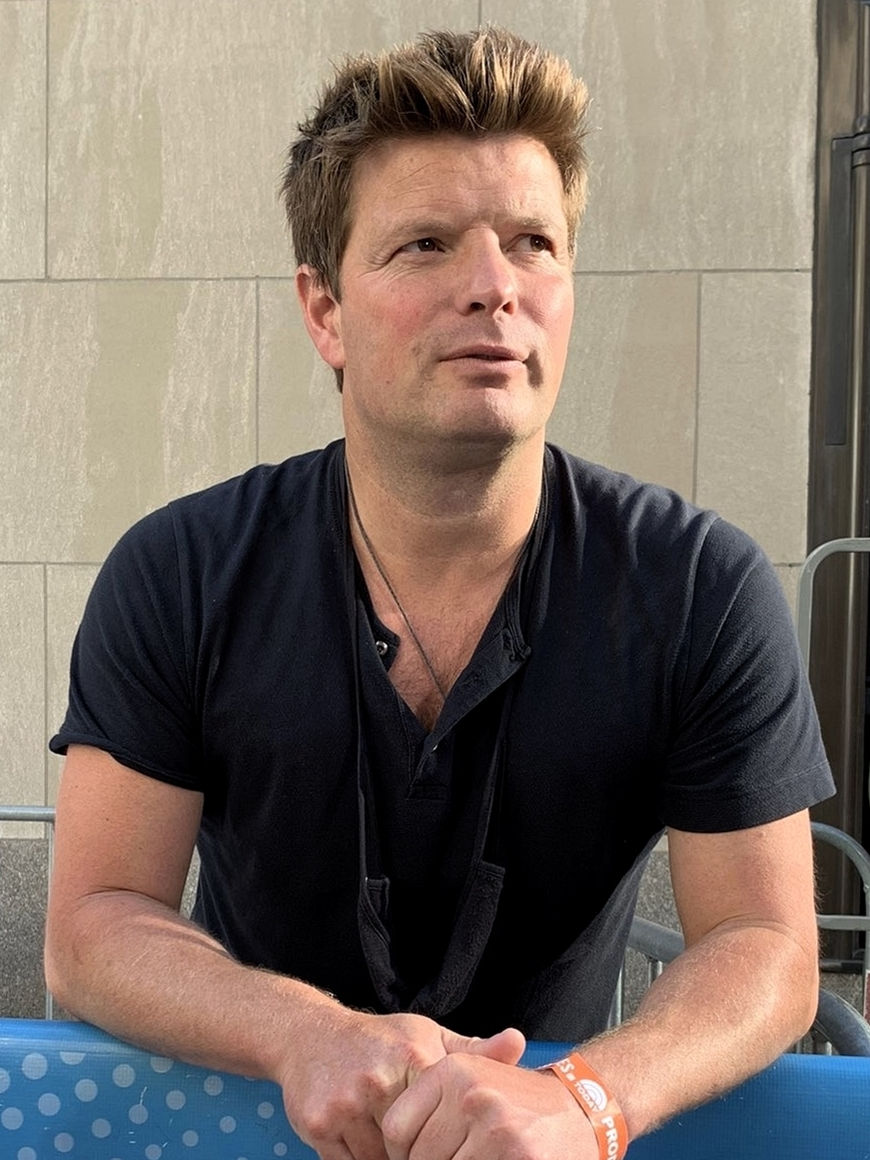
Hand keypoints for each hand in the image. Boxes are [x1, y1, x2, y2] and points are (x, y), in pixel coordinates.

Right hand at [278, 1005, 524, 1159]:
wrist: (310, 1034)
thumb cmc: (379, 1039)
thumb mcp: (425, 1035)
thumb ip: (472, 1049)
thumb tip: (518, 1042)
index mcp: (412, 1056)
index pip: (444, 1115)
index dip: (451, 1136)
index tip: (456, 1142)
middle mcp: (377, 1079)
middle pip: (413, 1144)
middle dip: (420, 1151)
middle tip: (426, 1145)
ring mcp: (345, 1103)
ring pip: (381, 1159)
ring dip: (389, 1158)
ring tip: (395, 1143)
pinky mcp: (319, 1125)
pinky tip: (368, 1144)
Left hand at [381, 1052, 597, 1159]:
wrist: (582, 1110)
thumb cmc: (519, 1102)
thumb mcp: (476, 1080)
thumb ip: (434, 1103)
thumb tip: (392, 1148)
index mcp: (454, 1070)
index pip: (397, 1129)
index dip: (402, 1154)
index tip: (416, 1156)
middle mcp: (471, 1095)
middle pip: (420, 1158)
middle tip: (459, 1155)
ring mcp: (495, 1128)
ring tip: (479, 1156)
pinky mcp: (517, 1156)